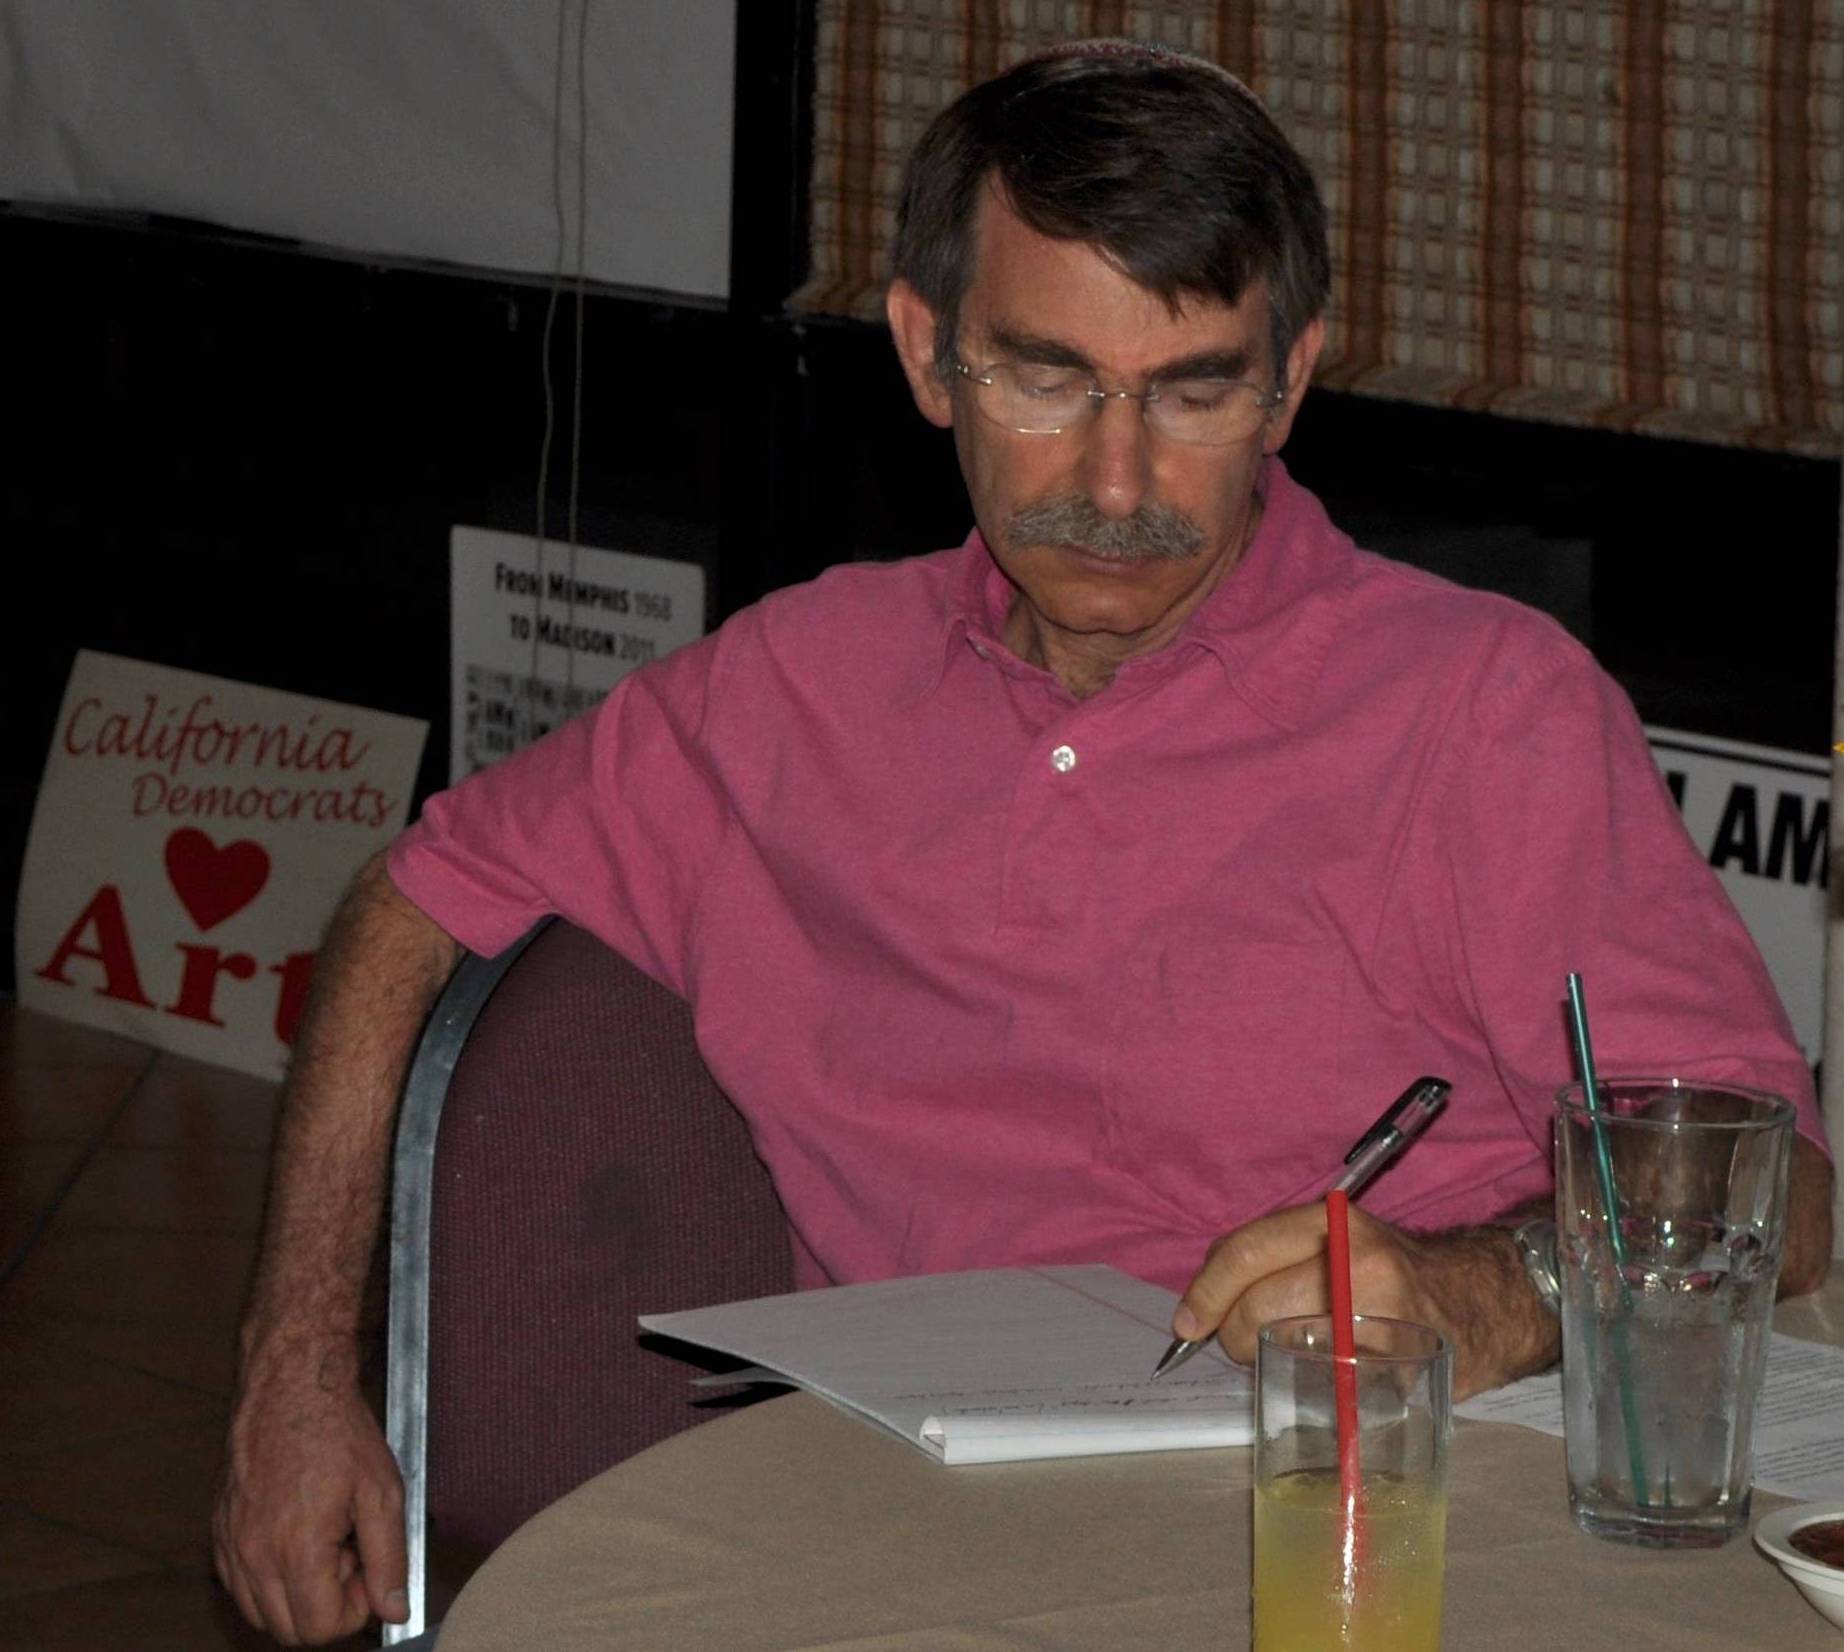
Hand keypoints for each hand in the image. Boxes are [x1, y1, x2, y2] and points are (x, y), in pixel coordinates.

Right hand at [212, 1352, 407, 1644]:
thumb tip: (394, 1610)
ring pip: (260, 1613)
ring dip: (297, 1594)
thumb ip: (390, 1559)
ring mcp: (231, 1546)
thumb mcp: (383, 1492)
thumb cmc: (337, 1432)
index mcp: (296, 1549)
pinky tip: (298, 1535)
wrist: (290, 1388)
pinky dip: (269, 1578)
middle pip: (288, 1630)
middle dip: (326, 1605)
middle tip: (349, 1553)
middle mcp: (253, 1555)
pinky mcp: (219, 1533)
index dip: (354, 1608)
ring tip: (325, 1541)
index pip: (320, 1628)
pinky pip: (240, 1585)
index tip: (368, 1569)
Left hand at [1172, 1202, 1557, 1397]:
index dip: (1205, 1291)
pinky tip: (1315, 1371)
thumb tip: (1206, 1297)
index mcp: (1333, 1222)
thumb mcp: (1340, 1239)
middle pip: (1256, 1304)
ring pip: (1283, 1342)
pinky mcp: (1395, 1363)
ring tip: (1277, 1353)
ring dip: (1261, 1356)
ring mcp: (1378, 1314)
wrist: (1485, 1299)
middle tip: (1234, 1343)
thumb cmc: (1397, 1271)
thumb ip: (1280, 1256)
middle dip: (1229, 1332)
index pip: (1246, 1252)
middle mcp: (1355, 1260)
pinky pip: (1323, 1377)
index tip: (1186, 1323)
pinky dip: (1306, 1377)